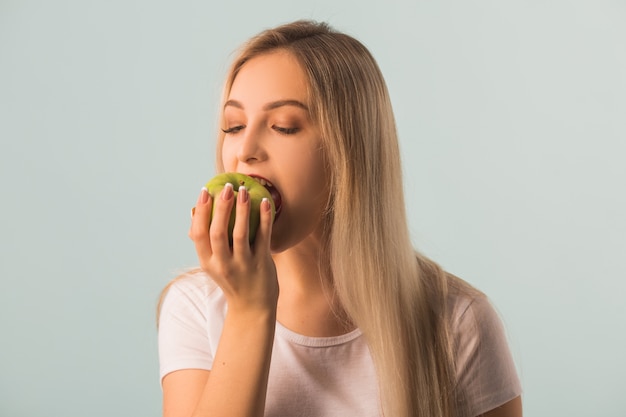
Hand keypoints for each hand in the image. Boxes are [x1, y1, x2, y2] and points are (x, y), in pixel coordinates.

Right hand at [189, 185, 278, 313]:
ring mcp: (243, 265)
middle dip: (221, 207)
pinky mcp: (262, 264)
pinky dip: (264, 218)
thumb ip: (204, 241)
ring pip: (240, 234)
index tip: (205, 191)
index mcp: (207, 262)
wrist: (253, 308)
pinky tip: (266, 202)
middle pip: (218, 232)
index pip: (199, 234)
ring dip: (242, 210)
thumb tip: (193, 212)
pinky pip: (263, 237)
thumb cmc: (232, 279)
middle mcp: (223, 264)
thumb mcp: (213, 264)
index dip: (200, 211)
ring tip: (244, 191)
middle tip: (226, 187)